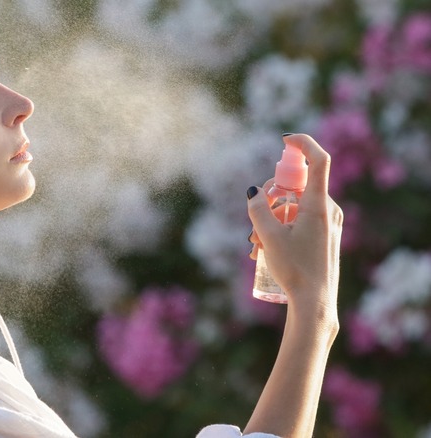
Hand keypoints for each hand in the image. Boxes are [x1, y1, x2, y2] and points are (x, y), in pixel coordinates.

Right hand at [247, 134, 342, 317]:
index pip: (318, 161)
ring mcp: (327, 223)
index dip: (303, 144)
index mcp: (318, 205)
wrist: (315, 303)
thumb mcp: (269, 237)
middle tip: (253, 216)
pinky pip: (299, 221)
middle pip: (295, 187)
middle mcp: (327, 210)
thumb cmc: (295, 269)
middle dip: (269, 198)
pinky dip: (280, 228)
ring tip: (253, 245)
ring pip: (293, 207)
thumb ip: (257, 209)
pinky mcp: (324, 236)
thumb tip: (253, 192)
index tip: (285, 140)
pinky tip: (263, 251)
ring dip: (270, 219)